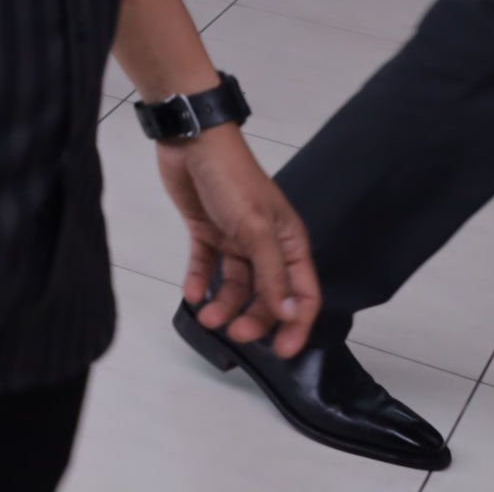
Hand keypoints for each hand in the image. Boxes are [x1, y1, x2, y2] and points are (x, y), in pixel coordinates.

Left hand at [158, 125, 320, 359]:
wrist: (191, 142)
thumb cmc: (233, 177)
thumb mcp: (257, 228)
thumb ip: (273, 273)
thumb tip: (289, 313)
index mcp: (289, 241)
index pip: (302, 293)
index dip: (295, 324)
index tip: (283, 351)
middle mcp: (265, 243)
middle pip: (267, 294)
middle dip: (254, 318)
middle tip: (235, 334)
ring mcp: (235, 238)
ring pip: (235, 283)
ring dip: (223, 304)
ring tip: (207, 317)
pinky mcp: (207, 231)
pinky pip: (206, 264)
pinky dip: (200, 281)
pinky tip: (193, 295)